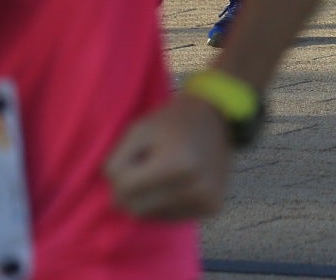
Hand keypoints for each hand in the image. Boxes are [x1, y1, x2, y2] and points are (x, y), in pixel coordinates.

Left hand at [103, 92, 233, 219]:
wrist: (218, 117)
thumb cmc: (172, 122)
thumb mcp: (137, 130)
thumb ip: (116, 163)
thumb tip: (116, 201)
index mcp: (179, 164)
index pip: (124, 190)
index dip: (119, 174)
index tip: (132, 158)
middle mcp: (196, 188)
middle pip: (136, 209)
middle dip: (131, 192)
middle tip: (143, 169)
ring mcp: (207, 200)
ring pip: (152, 217)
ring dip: (148, 199)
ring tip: (163, 174)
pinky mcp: (212, 208)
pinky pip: (171, 218)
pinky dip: (165, 204)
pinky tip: (175, 183)